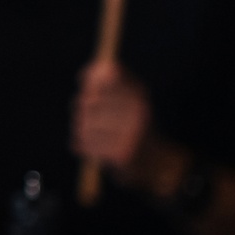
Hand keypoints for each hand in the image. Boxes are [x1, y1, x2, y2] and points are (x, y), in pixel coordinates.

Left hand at [72, 60, 153, 179]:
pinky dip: (82, 146)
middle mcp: (139, 112)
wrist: (153, 163)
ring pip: (84, 124)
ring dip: (80, 130)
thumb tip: (90, 71)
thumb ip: (107, 79)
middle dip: (81, 109)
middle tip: (83, 115)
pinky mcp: (122, 154)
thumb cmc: (132, 125)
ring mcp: (132, 134)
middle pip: (88, 101)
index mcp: (140, 95)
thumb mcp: (128, 98)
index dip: (91, 79)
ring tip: (89, 134)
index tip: (85, 84)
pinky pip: (86, 144)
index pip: (108, 74)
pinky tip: (91, 148)